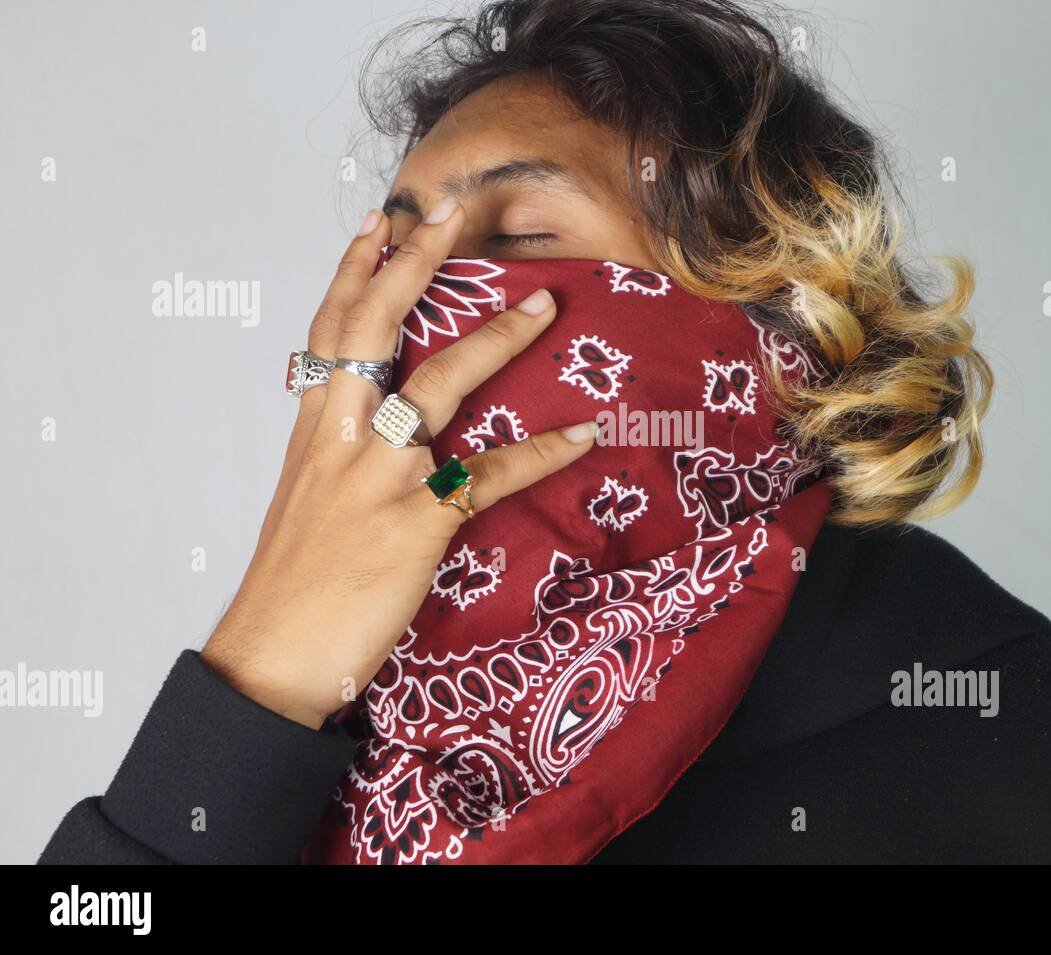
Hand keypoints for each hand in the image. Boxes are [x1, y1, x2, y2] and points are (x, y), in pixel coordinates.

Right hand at [200, 202, 595, 728]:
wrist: (274, 651)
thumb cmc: (292, 581)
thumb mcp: (304, 500)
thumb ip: (335, 452)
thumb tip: (366, 424)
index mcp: (314, 430)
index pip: (331, 331)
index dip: (355, 270)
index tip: (381, 220)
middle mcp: (343, 437)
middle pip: (377, 329)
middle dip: (414, 265)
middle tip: (449, 213)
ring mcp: (382, 475)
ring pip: (442, 384)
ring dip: (497, 338)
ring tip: (543, 304)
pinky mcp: (420, 520)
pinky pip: (493, 474)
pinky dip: (542, 452)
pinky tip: (582, 433)